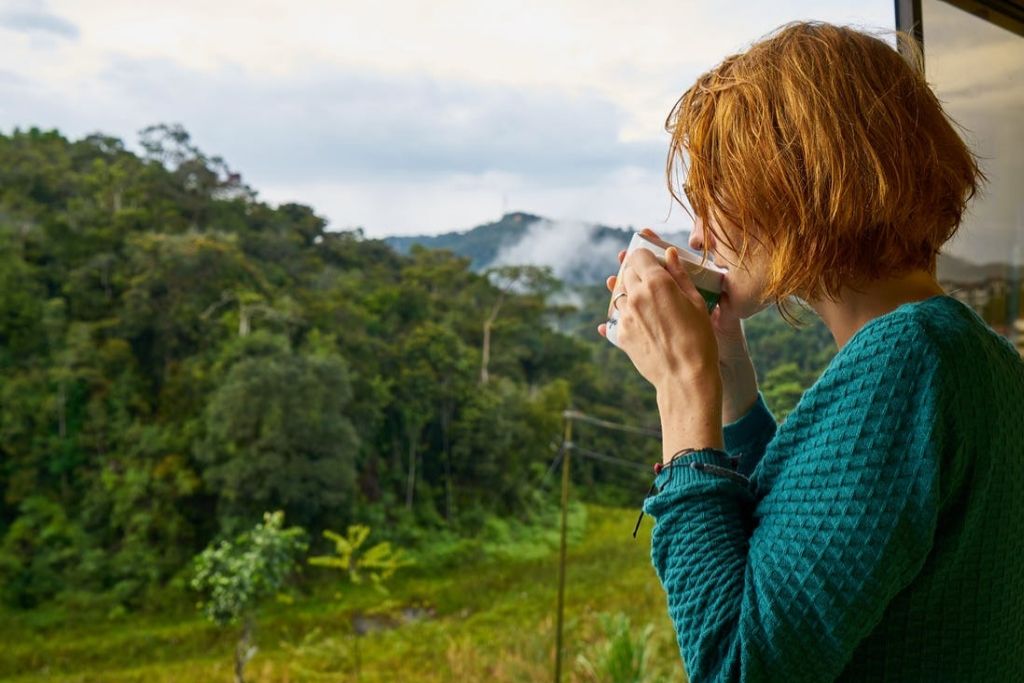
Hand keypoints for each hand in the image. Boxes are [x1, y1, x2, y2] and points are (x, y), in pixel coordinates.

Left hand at [598, 233, 719, 390]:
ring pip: (620, 294)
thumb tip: (670, 254)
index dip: (646, 257)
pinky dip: (626, 314)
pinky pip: (617, 317)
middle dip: (637, 273)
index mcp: (656, 283)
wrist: (685, 377)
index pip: (639, 255)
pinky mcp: (621, 334)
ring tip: (649, 304)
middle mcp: (636, 296)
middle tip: (653, 283)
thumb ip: (680, 275)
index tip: (653, 263)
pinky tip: (641, 321)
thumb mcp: (696, 303)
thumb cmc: (699, 339)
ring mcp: (625, 316)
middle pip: (627, 272)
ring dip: (630, 294)